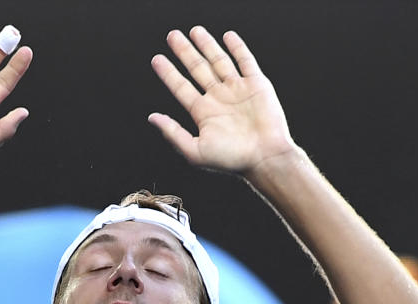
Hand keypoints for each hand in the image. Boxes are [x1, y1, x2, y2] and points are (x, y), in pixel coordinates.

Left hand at [149, 27, 297, 180]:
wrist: (265, 157)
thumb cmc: (232, 160)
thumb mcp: (195, 151)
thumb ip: (172, 133)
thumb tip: (152, 118)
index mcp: (204, 113)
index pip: (181, 87)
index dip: (168, 73)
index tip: (156, 59)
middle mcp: (219, 99)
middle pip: (197, 69)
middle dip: (184, 52)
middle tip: (172, 36)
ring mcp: (237, 90)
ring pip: (219, 61)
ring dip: (207, 45)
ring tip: (195, 31)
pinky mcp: (256, 85)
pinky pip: (245, 61)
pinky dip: (237, 48)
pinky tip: (227, 37)